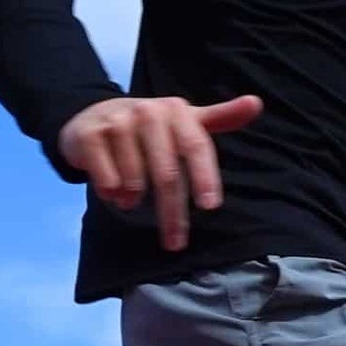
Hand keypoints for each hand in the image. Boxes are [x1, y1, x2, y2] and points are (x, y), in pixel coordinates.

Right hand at [57, 91, 265, 252]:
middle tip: (175, 242)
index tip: (210, 207)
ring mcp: (117, 122)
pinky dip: (111, 193)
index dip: (205, 177)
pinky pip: (106, 179)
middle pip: (167, 173)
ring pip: (134, 180)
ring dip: (134, 200)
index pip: (196, 146)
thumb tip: (256, 103)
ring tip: (131, 200)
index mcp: (177, 111)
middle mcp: (148, 112)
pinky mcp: (89, 135)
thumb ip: (220, 117)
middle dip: (173, 213)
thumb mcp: (185, 120)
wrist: (93, 115)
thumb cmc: (149, 127)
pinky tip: (112, 191)